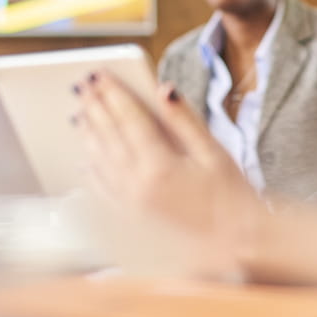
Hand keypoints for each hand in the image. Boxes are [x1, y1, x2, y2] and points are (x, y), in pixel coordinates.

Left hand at [75, 72, 263, 279]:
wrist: (236, 242)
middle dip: (95, 107)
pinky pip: (102, 188)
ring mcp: (131, 204)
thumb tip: (163, 90)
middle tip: (82, 85)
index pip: (128, 119)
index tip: (99, 74)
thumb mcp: (213, 152)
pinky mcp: (131, 218)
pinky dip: (91, 169)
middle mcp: (138, 186)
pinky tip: (86, 157)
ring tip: (80, 112)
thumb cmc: (231, 196)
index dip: (112, 93)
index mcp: (160, 166)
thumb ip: (184, 120)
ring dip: (89, 134)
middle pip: (108, 137)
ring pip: (99, 161)